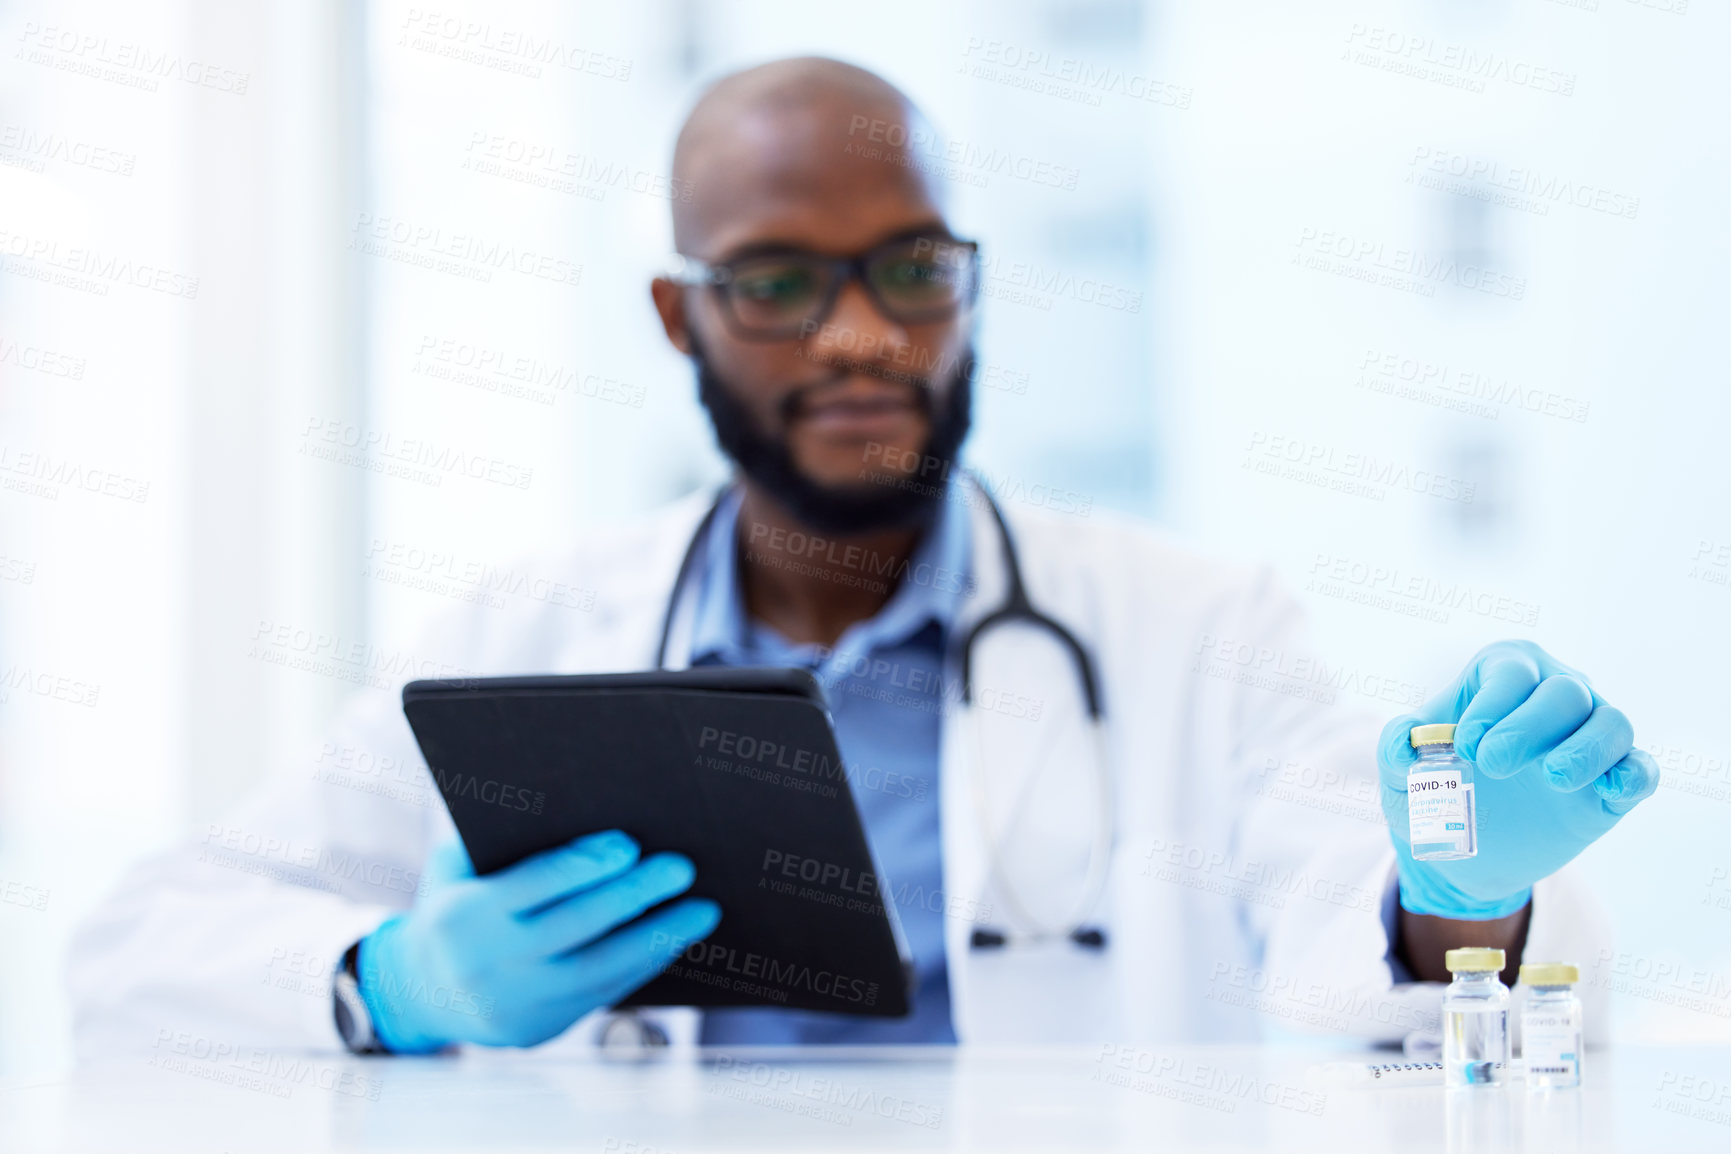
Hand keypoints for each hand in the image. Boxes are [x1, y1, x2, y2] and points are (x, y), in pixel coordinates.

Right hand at [358, 830, 719, 1050]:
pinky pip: (602, 994)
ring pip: (598, 970)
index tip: (628, 844)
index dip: (582, 866)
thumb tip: (577, 798)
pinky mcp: (540, 1029)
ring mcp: (514, 1004)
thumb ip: (501, 837)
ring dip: (657, 938)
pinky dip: (643, 964)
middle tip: (681, 867)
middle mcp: (486, 965)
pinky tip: (675, 937)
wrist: (422, 990)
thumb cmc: (454, 901)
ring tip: (703, 910)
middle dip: (633, 895)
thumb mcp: (455, 865)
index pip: (531, 886)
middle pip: (574, 927)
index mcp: (461, 916)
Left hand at [1377, 640, 1658, 919]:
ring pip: (1612, 723)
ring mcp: (1589, 739)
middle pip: (1565, 692)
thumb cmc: (1430, 786)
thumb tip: (1405, 740)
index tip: (1465, 744)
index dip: (1492, 703)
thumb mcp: (1398, 770)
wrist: (1463, 845)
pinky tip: (1611, 790)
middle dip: (1529, 726)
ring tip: (1554, 778)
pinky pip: (1641, 769)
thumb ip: (1396, 746)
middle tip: (1492, 765)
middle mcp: (1555, 695)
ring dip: (1587, 748)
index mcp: (1502, 675)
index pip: (1511, 670)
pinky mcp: (1612, 784)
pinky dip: (1634, 775)